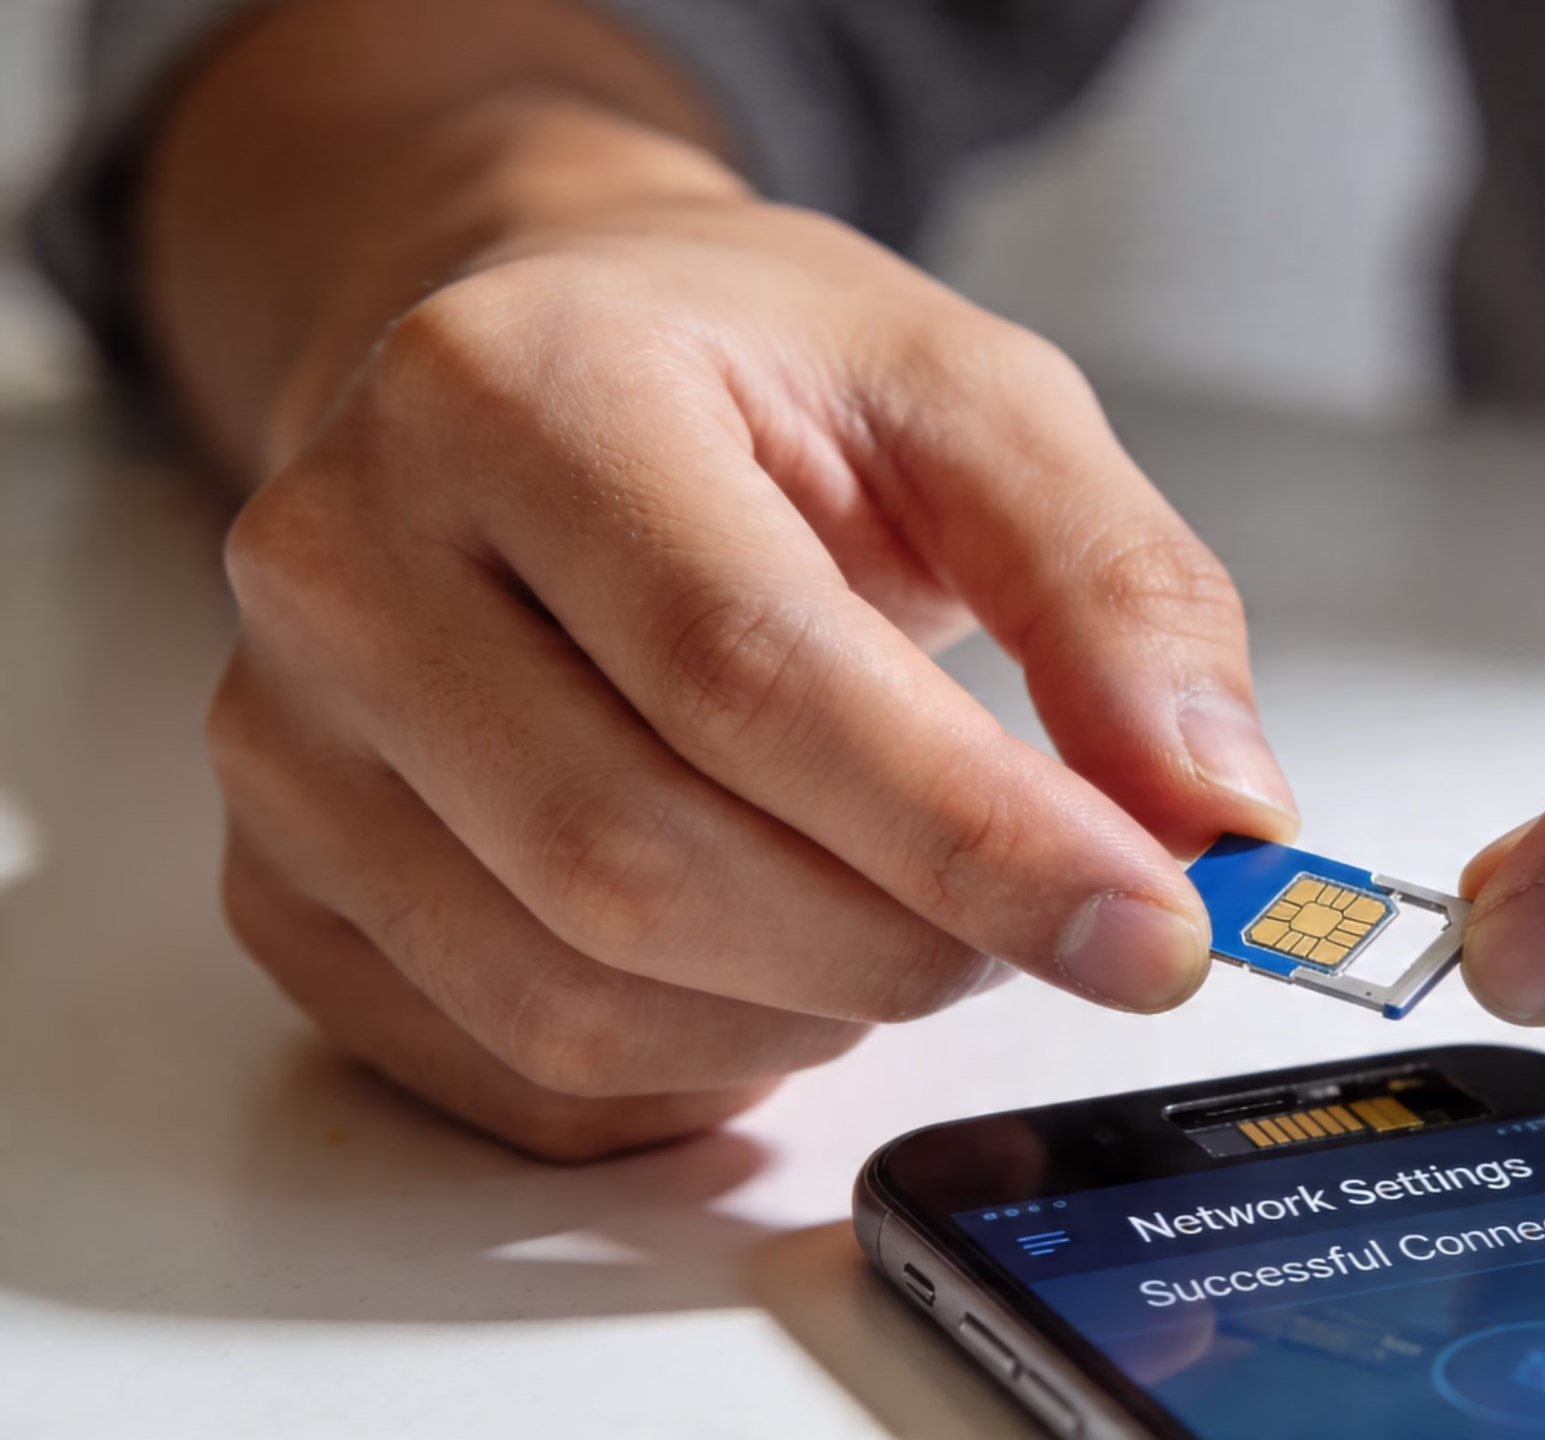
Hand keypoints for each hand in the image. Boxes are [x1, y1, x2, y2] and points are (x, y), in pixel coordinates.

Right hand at [209, 188, 1294, 1158]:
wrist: (541, 378)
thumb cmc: (749, 383)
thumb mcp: (974, 407)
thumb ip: (1116, 591)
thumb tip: (1214, 809)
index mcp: (519, 393)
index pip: (743, 670)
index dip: (967, 831)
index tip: (1149, 927)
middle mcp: (347, 562)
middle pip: (641, 861)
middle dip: (905, 939)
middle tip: (1051, 918)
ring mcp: (286, 741)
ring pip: (574, 997)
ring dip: (812, 1008)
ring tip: (907, 905)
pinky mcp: (288, 884)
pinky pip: (515, 1067)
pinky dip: (701, 1062)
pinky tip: (773, 951)